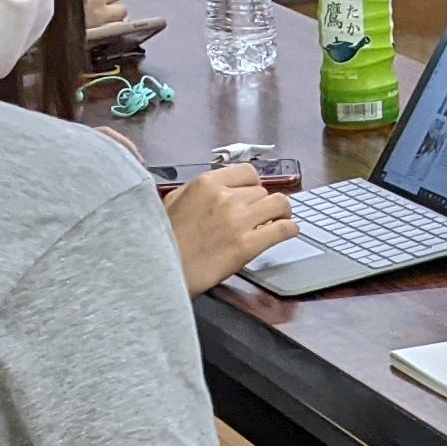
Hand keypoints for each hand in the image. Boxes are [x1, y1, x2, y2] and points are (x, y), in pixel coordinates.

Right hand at [160, 162, 296, 291]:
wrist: (157, 272)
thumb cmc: (163, 241)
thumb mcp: (172, 202)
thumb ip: (196, 190)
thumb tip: (217, 187)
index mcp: (206, 184)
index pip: (248, 172)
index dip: (253, 185)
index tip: (252, 195)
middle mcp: (225, 198)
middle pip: (262, 191)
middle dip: (261, 204)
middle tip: (259, 217)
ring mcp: (238, 221)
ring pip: (279, 204)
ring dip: (281, 213)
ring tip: (278, 220)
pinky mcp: (247, 245)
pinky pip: (283, 229)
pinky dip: (289, 229)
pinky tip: (287, 232)